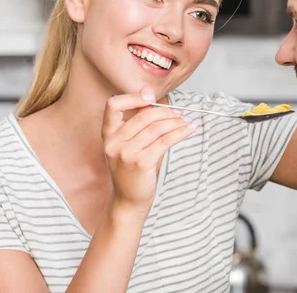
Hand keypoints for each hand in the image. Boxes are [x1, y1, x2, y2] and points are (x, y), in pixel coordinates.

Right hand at [101, 88, 195, 212]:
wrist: (129, 200)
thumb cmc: (133, 170)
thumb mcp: (130, 144)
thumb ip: (139, 122)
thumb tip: (151, 95)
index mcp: (108, 134)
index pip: (113, 105)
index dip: (133, 97)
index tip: (151, 97)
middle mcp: (114, 142)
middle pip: (144, 115)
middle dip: (166, 112)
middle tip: (179, 114)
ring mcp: (126, 153)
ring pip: (157, 127)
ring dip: (176, 122)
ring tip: (186, 122)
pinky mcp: (141, 163)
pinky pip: (165, 141)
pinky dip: (180, 133)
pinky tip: (188, 130)